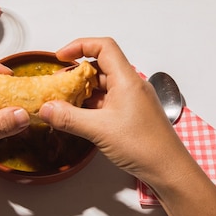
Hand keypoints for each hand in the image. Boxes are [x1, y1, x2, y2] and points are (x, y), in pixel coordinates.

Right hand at [38, 37, 189, 183]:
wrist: (168, 169)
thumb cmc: (144, 146)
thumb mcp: (99, 130)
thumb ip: (69, 118)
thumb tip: (46, 109)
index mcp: (127, 80)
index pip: (103, 47)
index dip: (80, 46)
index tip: (61, 57)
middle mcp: (131, 86)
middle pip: (101, 66)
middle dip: (76, 74)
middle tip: (57, 85)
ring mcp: (132, 101)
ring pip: (103, 86)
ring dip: (82, 91)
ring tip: (62, 102)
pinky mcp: (132, 115)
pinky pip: (107, 102)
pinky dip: (91, 105)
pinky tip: (78, 116)